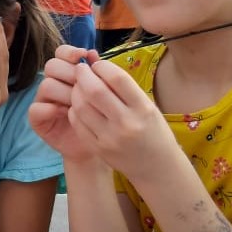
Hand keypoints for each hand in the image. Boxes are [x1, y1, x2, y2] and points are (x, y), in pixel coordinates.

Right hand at [30, 47, 103, 160]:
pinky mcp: (37, 119)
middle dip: (70, 73)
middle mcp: (52, 82)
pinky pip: (36, 109)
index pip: (61, 53)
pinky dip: (51, 109)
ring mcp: (43, 100)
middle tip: (85, 86)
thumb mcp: (102, 92)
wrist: (96, 143)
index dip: (70, 52)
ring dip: (64, 93)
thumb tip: (92, 53)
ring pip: (46, 85)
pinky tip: (67, 114)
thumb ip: (96, 73)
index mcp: (67, 72)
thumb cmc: (100, 115)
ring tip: (81, 104)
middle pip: (52, 66)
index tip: (84, 56)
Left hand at [66, 58, 179, 181]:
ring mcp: (110, 138)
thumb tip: (99, 65)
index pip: (117, 78)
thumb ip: (126, 89)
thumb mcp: (148, 107)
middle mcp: (127, 123)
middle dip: (83, 75)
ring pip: (82, 106)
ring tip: (78, 87)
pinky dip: (75, 110)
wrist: (156, 167)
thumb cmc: (153, 131)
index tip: (97, 64)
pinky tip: (79, 105)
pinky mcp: (98, 148)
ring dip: (76, 92)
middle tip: (80, 70)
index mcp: (143, 109)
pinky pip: (78, 123)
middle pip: (95, 90)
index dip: (102, 67)